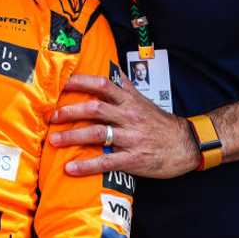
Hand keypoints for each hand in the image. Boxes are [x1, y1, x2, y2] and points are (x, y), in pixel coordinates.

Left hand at [49, 73, 199, 178]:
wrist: (187, 145)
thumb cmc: (161, 123)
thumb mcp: (144, 101)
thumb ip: (125, 87)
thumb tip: (111, 70)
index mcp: (130, 101)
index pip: (103, 85)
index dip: (81, 83)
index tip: (62, 84)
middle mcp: (129, 116)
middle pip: (96, 109)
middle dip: (71, 111)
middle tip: (51, 115)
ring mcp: (131, 138)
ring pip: (98, 134)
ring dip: (73, 137)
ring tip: (54, 141)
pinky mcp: (134, 159)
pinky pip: (107, 161)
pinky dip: (87, 165)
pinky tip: (71, 168)